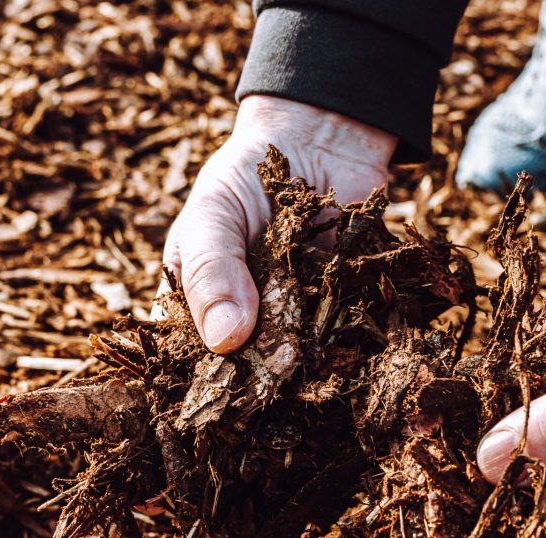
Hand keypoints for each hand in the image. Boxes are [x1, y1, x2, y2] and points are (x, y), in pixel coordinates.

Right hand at [160, 96, 396, 351]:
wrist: (318, 142)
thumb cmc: (247, 176)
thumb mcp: (214, 214)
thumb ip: (213, 270)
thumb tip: (224, 340)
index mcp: (200, 303)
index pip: (194, 355)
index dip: (206, 376)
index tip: (223, 386)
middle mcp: (246, 321)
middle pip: (250, 366)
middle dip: (263, 374)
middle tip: (274, 376)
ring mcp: (294, 318)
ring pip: (298, 359)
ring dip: (308, 363)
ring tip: (310, 361)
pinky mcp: (338, 308)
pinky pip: (343, 335)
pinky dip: (348, 340)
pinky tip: (351, 342)